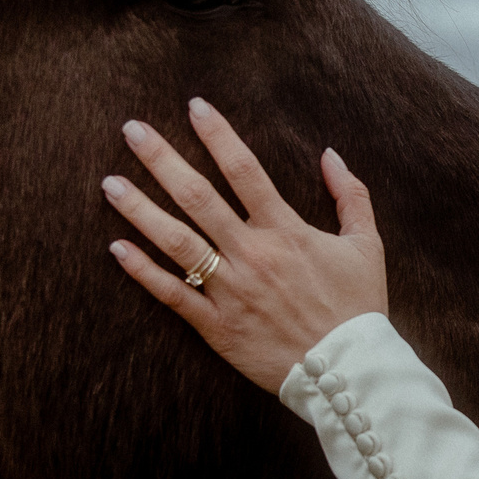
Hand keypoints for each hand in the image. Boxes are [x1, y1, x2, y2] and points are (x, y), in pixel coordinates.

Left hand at [103, 99, 388, 390]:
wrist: (349, 372)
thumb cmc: (359, 307)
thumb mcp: (367, 245)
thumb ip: (352, 196)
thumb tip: (330, 154)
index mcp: (286, 231)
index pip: (245, 170)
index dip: (218, 135)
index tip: (194, 106)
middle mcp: (252, 255)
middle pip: (198, 197)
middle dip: (162, 160)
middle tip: (132, 131)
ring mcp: (231, 291)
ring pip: (177, 243)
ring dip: (140, 210)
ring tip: (110, 183)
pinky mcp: (217, 327)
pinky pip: (173, 295)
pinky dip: (143, 272)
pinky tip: (116, 247)